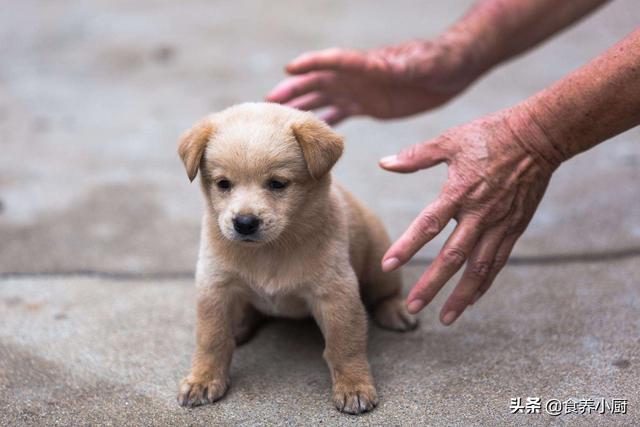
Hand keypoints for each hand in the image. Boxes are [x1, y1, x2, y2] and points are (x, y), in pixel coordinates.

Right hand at [266, 36, 480, 124]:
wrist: (451, 70)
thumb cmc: (438, 62)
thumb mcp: (423, 64)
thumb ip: (403, 66)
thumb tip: (387, 67)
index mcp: (367, 64)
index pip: (334, 61)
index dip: (311, 64)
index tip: (288, 70)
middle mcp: (357, 77)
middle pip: (318, 83)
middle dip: (294, 91)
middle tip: (268, 103)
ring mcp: (360, 91)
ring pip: (323, 100)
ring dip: (301, 108)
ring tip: (279, 120)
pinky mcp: (368, 105)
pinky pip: (340, 114)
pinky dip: (323, 123)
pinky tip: (309, 137)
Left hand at [379, 108, 557, 324]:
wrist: (539, 136)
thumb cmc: (490, 135)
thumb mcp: (450, 140)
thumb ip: (416, 156)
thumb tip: (384, 163)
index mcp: (459, 192)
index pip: (428, 225)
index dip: (407, 246)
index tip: (388, 265)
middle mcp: (480, 214)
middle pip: (453, 257)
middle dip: (432, 285)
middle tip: (412, 306)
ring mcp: (500, 225)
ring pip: (479, 269)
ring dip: (460, 296)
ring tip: (444, 318)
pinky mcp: (514, 229)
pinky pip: (497, 263)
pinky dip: (484, 284)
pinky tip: (471, 300)